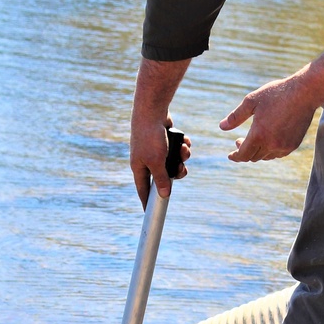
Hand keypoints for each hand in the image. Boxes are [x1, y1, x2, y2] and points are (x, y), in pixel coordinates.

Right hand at [130, 57, 191, 204]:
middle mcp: (146, 160)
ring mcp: (156, 150)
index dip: (147, 202)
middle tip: (182, 170)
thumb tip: (164, 195)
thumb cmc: (150, 136)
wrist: (152, 110)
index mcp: (139, 167)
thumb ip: (161, 179)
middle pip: (164, 176)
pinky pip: (178, 149)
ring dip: (182, 157)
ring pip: (174, 162)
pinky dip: (183, 146)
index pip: (143, 190)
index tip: (150, 213)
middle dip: (176, 172)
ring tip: (184, 149)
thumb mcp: (156, 161)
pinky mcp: (165, 140)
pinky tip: (184, 140)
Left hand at [220, 52, 323, 162]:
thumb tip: (221, 127)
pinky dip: (269, 151)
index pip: (243, 154)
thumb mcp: (252, 101)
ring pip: (265, 157)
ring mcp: (284, 146)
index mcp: (259, 135)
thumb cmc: (277, 94)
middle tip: (239, 141)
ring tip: (253, 141)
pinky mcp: (293, 145)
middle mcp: (271, 144)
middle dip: (244, 152)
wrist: (305, 92)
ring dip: (257, 152)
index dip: (235, 156)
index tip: (230, 155)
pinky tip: (267, 142)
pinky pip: (277, 154)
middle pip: (253, 157)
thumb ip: (236, 116)